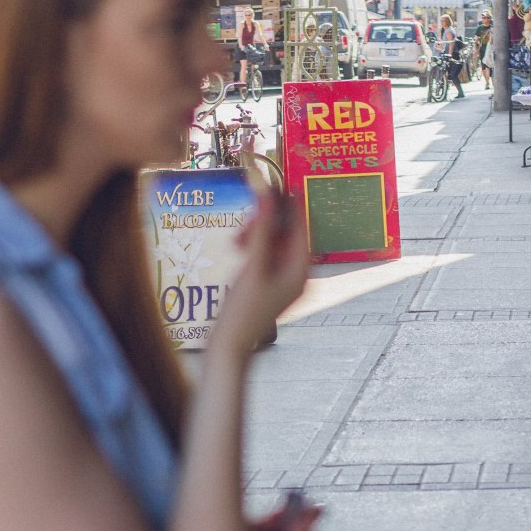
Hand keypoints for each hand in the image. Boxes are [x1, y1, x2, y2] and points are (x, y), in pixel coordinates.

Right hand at [214, 189, 308, 357]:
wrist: (229, 345)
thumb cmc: (242, 312)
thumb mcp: (252, 265)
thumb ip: (261, 228)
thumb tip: (267, 196)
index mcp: (301, 273)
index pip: (301, 229)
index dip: (290, 206)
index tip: (280, 186)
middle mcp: (297, 277)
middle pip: (286, 235)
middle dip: (265, 225)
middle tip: (244, 226)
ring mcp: (283, 282)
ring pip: (273, 244)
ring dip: (255, 237)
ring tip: (236, 243)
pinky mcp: (269, 286)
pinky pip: (265, 256)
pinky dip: (253, 250)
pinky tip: (238, 251)